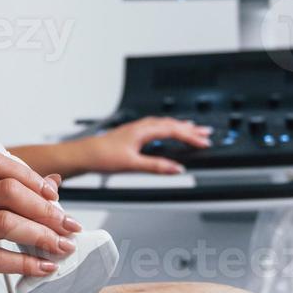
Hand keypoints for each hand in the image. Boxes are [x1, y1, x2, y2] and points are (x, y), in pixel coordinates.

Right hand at [0, 153, 82, 292]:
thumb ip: (9, 199)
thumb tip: (53, 184)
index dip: (30, 175)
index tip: (54, 197)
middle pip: (6, 191)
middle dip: (45, 210)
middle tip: (68, 227)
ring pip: (4, 223)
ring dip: (41, 236)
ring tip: (61, 248)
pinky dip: (25, 263)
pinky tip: (42, 267)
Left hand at [76, 117, 212, 174]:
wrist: (85, 154)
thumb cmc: (103, 156)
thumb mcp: (133, 165)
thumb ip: (156, 166)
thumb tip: (177, 168)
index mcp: (144, 131)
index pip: (174, 130)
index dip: (191, 136)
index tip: (204, 142)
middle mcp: (141, 126)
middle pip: (172, 124)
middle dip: (191, 129)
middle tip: (207, 133)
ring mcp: (137, 128)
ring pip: (164, 123)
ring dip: (180, 126)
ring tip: (194, 128)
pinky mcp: (133, 133)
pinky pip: (157, 126)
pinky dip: (168, 127)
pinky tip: (168, 131)